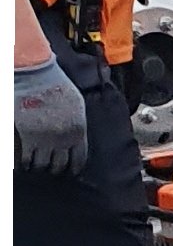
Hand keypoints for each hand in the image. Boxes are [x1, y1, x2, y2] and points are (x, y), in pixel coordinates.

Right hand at [15, 55, 89, 174]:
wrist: (34, 74)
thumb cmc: (56, 85)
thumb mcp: (76, 104)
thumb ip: (77, 122)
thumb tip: (77, 135)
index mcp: (78, 131)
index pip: (78, 158)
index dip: (73, 167)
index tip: (69, 170)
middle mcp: (61, 139)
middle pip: (59, 164)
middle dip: (55, 168)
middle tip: (51, 170)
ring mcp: (41, 139)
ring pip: (41, 164)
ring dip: (38, 167)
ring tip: (35, 167)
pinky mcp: (24, 136)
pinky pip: (23, 158)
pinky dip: (22, 163)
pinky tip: (22, 164)